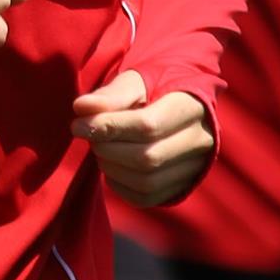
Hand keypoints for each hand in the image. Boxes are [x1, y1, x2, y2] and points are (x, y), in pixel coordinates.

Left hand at [71, 71, 213, 207]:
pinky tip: (111, 165)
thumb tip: (81, 107)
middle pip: (147, 157)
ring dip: (111, 167)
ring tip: (101, 148)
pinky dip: (119, 185)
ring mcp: (195, 168)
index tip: (78, 125)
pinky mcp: (182, 187)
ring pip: (147, 181)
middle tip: (89, 136)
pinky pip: (145, 198)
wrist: (176, 105)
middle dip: (108, 148)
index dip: (109, 127)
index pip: (148, 125)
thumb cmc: (152, 89)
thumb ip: (111, 94)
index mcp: (192, 107)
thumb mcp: (136, 81)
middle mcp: (201, 141)